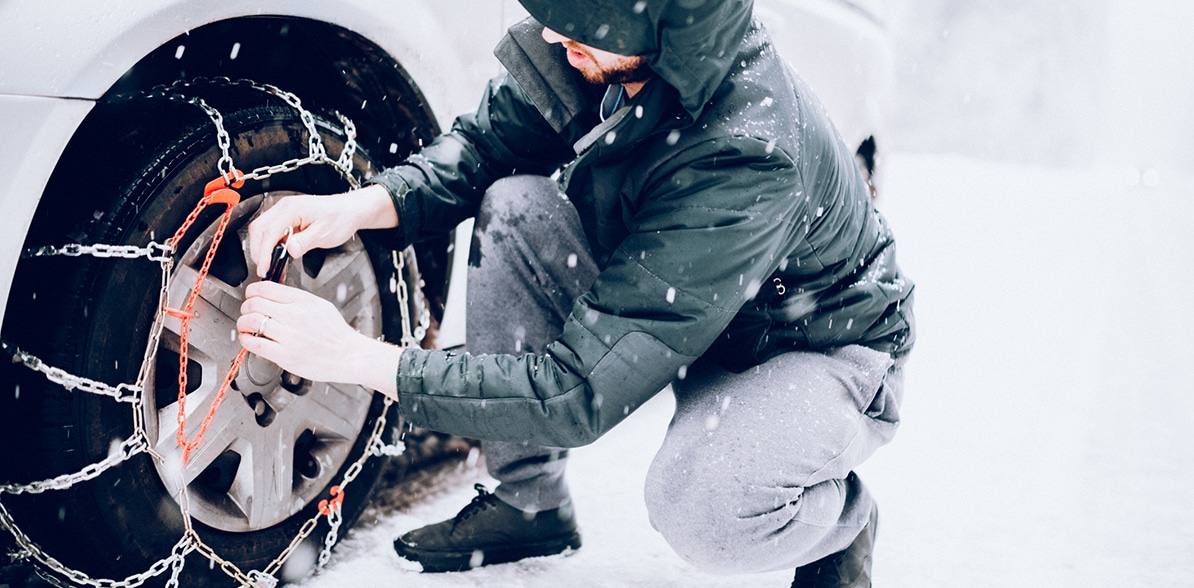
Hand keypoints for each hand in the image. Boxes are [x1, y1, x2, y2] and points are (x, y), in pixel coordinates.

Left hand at [237, 281, 401, 395]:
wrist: (350, 356)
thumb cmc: (337, 334)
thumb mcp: (320, 306)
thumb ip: (297, 299)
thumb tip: (274, 296)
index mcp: (303, 301)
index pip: (265, 288)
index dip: (251, 292)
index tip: (250, 297)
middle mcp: (294, 316)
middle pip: (254, 303)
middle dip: (245, 307)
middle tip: (246, 312)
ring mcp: (289, 336)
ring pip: (251, 322)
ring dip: (242, 323)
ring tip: (245, 326)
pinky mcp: (285, 355)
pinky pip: (255, 344)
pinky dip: (246, 340)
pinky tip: (248, 339)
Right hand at [247, 184, 397, 277]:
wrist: (349, 210)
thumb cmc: (340, 217)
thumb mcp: (324, 233)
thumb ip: (305, 242)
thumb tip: (289, 250)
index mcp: (292, 209)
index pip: (269, 232)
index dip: (263, 253)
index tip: (264, 268)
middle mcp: (284, 207)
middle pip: (259, 229)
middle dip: (258, 251)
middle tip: (265, 269)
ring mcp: (284, 212)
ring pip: (262, 230)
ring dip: (262, 249)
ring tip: (270, 266)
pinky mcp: (286, 218)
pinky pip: (271, 232)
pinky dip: (270, 246)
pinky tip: (276, 257)